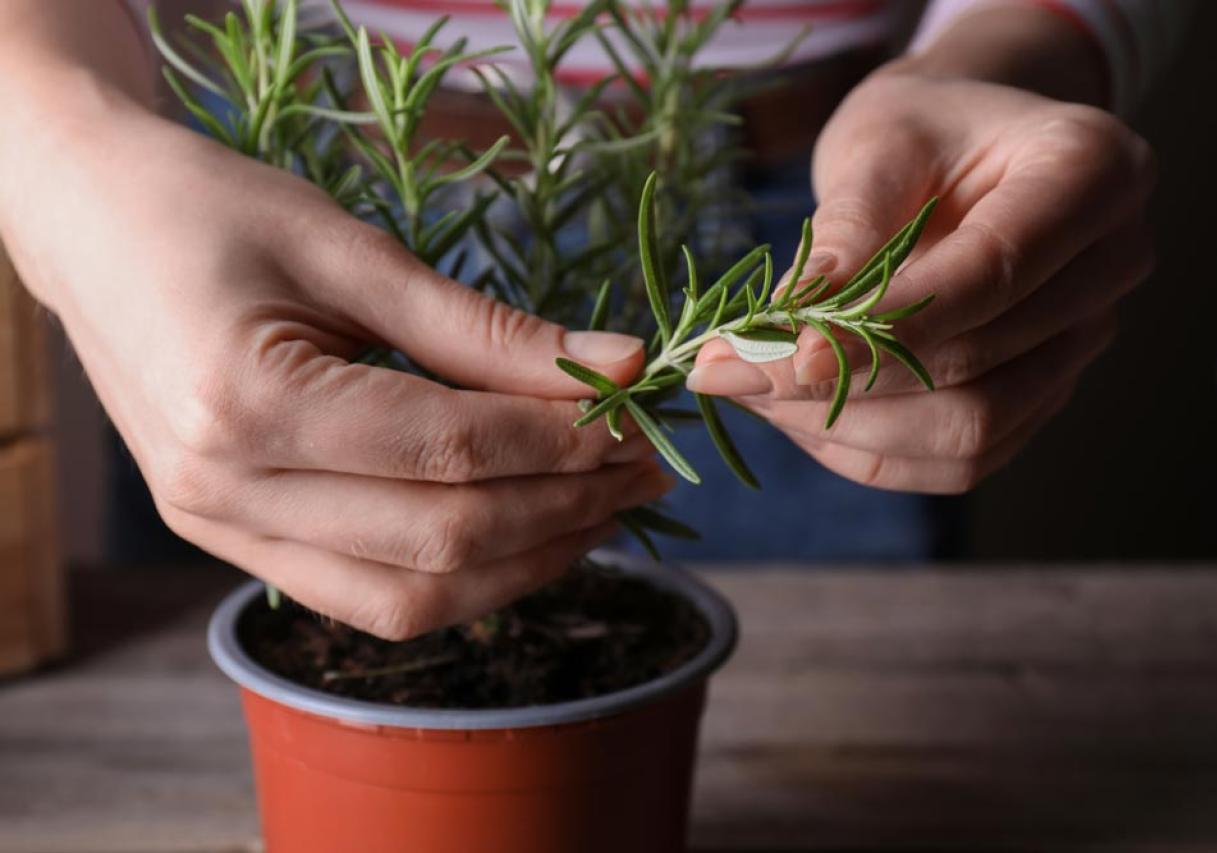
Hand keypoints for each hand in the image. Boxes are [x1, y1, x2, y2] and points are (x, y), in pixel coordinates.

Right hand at [1, 106, 668, 638]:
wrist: (91, 229)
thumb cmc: (212, 211)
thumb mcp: (352, 251)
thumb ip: (487, 329)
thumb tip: (617, 364)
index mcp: (244, 402)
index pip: (449, 450)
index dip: (561, 439)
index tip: (636, 413)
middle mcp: (225, 492)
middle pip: (441, 540)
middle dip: (565, 508)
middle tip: (646, 466)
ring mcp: (221, 534)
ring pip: (412, 599)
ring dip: (527, 562)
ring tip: (604, 508)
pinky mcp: (236, 547)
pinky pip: (371, 599)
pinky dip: (463, 577)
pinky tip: (525, 532)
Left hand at [687, 30, 1155, 493]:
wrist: (961, 152)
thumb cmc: (922, 131)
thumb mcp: (878, 144)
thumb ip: (848, 230)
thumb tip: (792, 328)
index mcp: (1093, 174)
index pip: (989, 275)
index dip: (884, 328)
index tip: (787, 352)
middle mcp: (1111, 266)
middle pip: (978, 369)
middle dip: (840, 382)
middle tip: (726, 370)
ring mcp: (1082, 343)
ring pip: (968, 434)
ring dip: (845, 427)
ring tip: (751, 389)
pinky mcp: (1041, 396)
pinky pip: (956, 461)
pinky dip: (864, 449)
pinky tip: (795, 412)